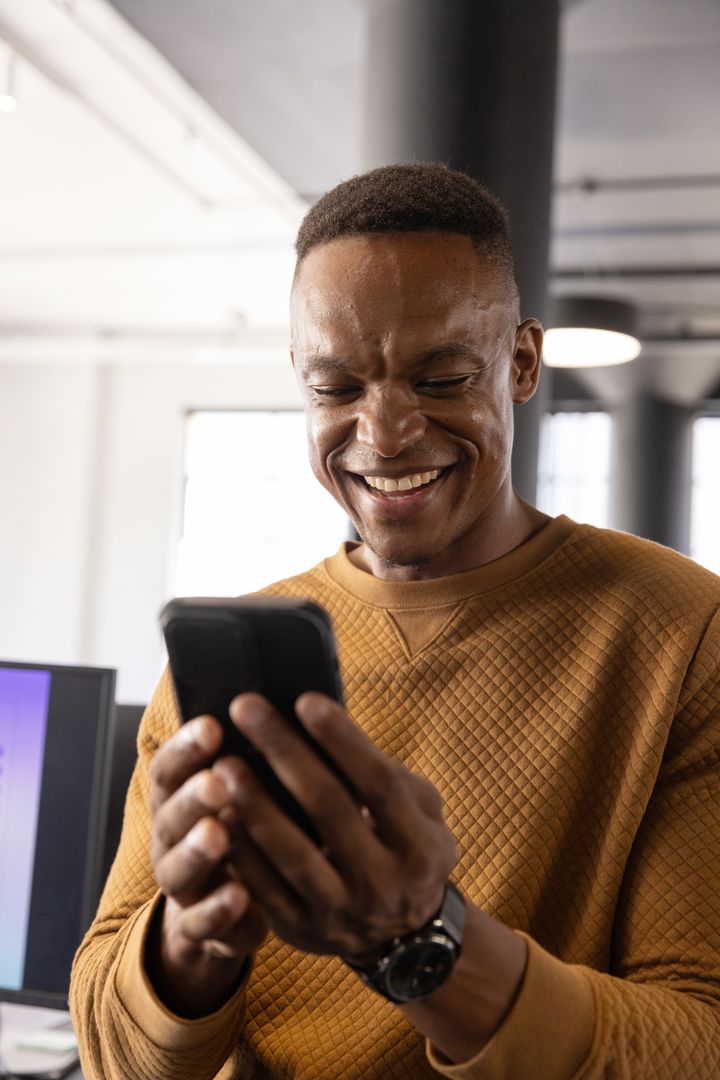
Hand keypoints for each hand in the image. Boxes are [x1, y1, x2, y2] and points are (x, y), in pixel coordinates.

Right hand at [147, 715, 267, 1015]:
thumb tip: (284, 706)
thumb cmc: (245, 829)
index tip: (213, 723)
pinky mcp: (198, 929)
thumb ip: (251, 760)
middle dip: (193, 796)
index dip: (187, 746)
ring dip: (198, 850)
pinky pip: (201, 923)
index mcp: (178, 797)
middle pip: (171, 815)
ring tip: (218, 833)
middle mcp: (171, 839)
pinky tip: (239, 896)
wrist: (220, 909)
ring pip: (178, 869)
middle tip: (217, 780)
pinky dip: (218, 910)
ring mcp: (181, 885)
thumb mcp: (243, 792)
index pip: (171, 767)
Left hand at [214, 691, 456, 960]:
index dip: (343, 741)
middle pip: (329, 807)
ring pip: (291, 852)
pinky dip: (242, 850)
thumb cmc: (405, 844)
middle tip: (245, 708)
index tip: (305, 699)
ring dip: (254, 803)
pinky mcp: (303, 930)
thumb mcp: (423, 812)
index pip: (380, 784)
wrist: (403, 935)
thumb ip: (390, 773)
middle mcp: (384, 882)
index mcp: (421, 846)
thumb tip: (332, 724)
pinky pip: (264, 889)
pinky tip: (220, 813)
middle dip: (285, 752)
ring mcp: (342, 912)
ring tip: (224, 763)